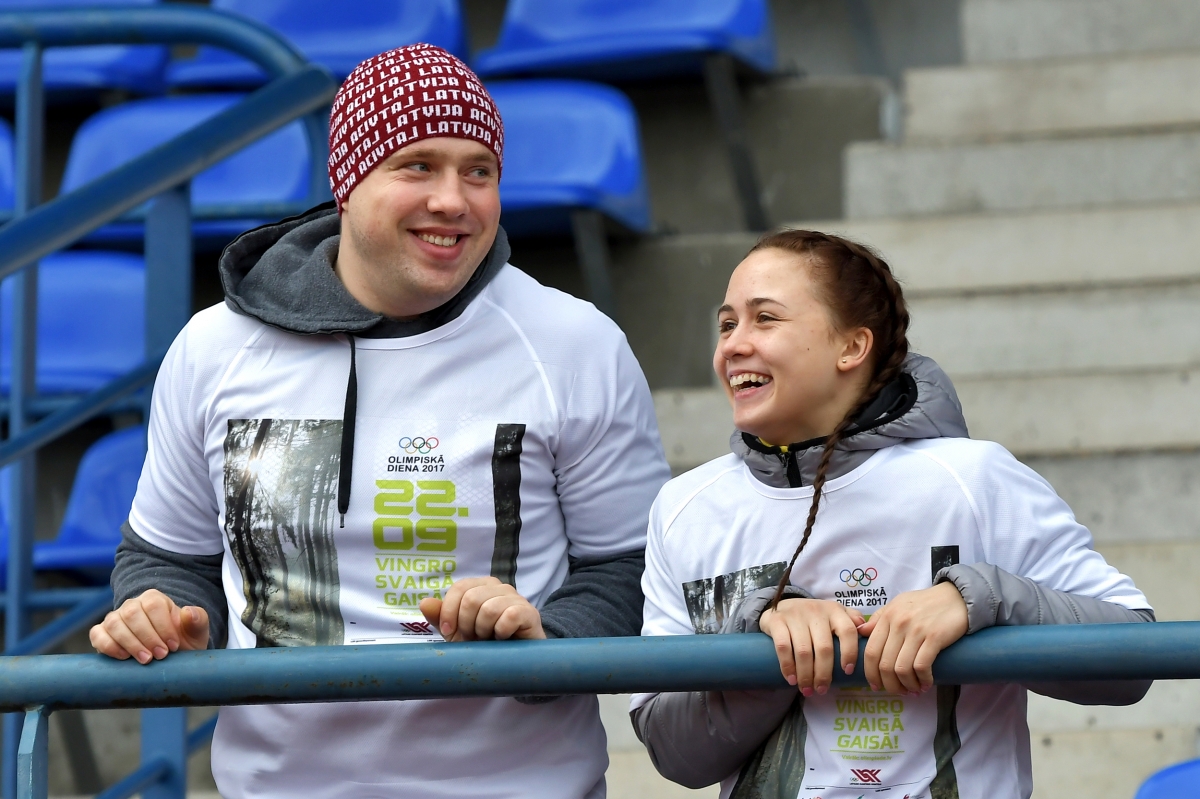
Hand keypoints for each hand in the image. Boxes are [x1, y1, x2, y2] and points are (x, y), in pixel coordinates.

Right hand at [89, 589, 209, 663]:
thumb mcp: (195, 633)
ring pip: (114, 623)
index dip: (164, 626)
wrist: (165, 658)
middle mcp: (132, 605)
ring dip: (130, 643)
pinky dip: (108, 646)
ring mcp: (115, 618)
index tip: (173, 646)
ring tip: (146, 660)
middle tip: (160, 656)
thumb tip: (189, 612)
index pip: (154, 605)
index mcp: (154, 599)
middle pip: (132, 613)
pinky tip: (124, 657)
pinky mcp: (101, 633)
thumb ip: (198, 620)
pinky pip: (97, 634)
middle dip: (148, 637)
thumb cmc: (181, 642)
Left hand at [419, 577, 545, 641]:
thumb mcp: (457, 633)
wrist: (514, 661)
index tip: (448, 632)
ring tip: (489, 639)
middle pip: (471, 599)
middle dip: (466, 625)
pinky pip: (508, 617)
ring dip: (483, 631)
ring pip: (488, 609)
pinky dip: (501, 633)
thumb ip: (440, 617)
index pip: (459, 588)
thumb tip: (423, 603)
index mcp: (480, 586)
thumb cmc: (485, 643)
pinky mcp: (529, 612)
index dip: (449, 611)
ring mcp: (515, 598)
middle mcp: (498, 587)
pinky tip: (503, 639)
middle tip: (474, 638)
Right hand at [759, 598, 864, 695]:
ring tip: (807, 690)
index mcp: (834, 611)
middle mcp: (816, 611)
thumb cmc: (814, 617)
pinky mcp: (777, 621)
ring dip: (806, 675)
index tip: (848, 671)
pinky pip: (783, 647)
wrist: (782, 606)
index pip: (848, 631)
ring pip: (804, 651)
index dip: (850, 653)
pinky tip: (791, 679)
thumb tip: (866, 631)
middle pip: (824, 648)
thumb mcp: (834, 613)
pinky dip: (787, 666)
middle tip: (822, 690)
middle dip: (824, 674)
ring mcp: (795, 615)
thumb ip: (852, 619)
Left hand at [858, 581, 967, 694]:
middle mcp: (898, 623)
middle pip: (885, 664)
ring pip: (902, 669)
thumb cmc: (926, 603)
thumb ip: (879, 618)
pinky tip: (925, 684)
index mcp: (887, 617)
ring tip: (913, 690)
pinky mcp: (935, 637)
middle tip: (898, 692)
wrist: (956, 596)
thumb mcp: (898, 604)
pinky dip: (922, 680)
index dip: (871, 673)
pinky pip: (921, 666)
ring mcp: (916, 630)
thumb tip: (861, 633)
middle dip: (890, 685)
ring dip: (907, 685)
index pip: (871, 651)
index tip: (876, 686)